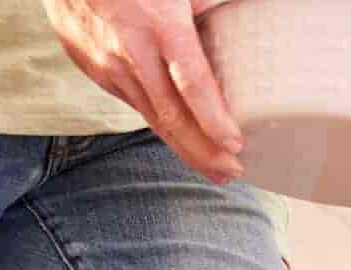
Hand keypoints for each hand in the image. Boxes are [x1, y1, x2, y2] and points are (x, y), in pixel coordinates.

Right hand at [43, 0, 244, 182]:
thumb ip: (214, 5)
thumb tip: (255, 20)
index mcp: (161, 24)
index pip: (192, 84)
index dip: (215, 119)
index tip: (236, 144)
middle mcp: (132, 53)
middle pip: (172, 117)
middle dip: (205, 152)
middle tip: (233, 172)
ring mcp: (108, 66)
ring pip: (152, 118)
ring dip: (185, 148)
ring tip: (213, 168)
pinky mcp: (95, 70)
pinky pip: (134, 104)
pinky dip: (160, 126)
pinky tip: (180, 139)